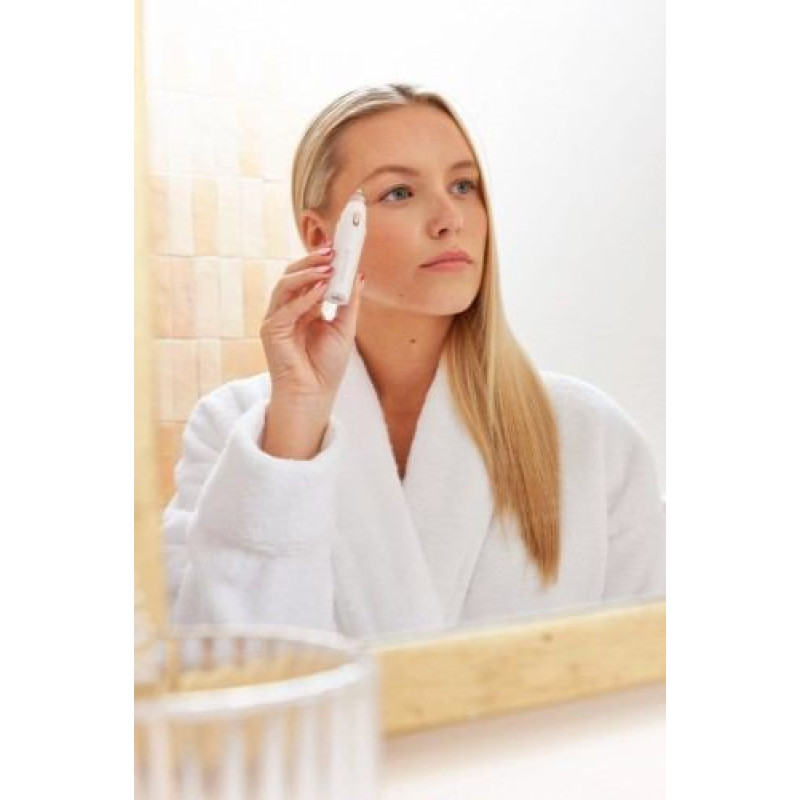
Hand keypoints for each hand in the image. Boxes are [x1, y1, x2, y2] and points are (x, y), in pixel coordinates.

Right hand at [260, 243, 365, 405]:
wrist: (314, 394)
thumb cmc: (326, 366)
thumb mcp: (345, 328)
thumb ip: (349, 302)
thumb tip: (358, 274)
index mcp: (304, 308)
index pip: (309, 276)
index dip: (321, 261)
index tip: (338, 247)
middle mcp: (288, 310)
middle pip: (293, 274)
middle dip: (312, 260)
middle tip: (332, 251)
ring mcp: (277, 319)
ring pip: (285, 284)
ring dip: (307, 273)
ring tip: (328, 267)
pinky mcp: (270, 330)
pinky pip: (286, 307)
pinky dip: (304, 297)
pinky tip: (321, 291)